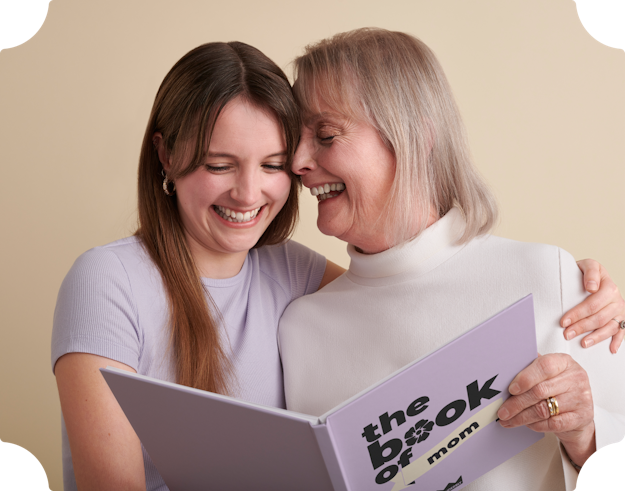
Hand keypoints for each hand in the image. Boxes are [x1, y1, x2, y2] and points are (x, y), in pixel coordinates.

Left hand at [497, 353, 595, 467]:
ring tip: (508, 420)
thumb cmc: (558, 386)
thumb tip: (505, 371)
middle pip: (540, 391)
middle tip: (502, 411)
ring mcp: (581, 398)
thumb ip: (530, 369)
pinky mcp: (582, 417)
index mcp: (564, 362)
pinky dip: (536, 425)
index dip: (525, 378)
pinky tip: (526, 424)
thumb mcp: (547, 372)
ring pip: (544, 409)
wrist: (580, 409)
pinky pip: (553, 424)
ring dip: (522, 417)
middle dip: (517, 403)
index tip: (510, 389)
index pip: (544, 366)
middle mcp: (575, 378)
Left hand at [561, 259, 624, 352]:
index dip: (578, 313)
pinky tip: (611, 350)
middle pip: (599, 317)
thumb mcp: (586, 265)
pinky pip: (622, 331)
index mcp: (608, 285)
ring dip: (596, 337)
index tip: (564, 321)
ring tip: (582, 343)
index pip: (593, 303)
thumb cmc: (585, 272)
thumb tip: (591, 287)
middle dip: (582, 327)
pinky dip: (617, 341)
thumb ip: (589, 272)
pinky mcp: (622, 318)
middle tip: (566, 333)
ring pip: (610, 326)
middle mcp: (616, 298)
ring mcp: (620, 309)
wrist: (593, 274)